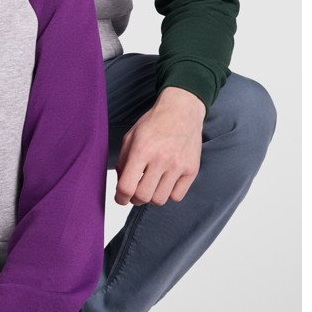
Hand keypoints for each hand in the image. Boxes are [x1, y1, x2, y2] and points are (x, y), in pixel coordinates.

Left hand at [114, 87, 205, 205]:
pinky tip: (166, 182)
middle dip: (135, 199)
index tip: (120, 198)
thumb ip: (123, 162)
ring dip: (152, 196)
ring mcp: (178, 166)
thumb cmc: (154, 123)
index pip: (127, 187)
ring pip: (160, 200)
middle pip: (143, 197)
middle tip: (135, 191)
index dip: (120, 198)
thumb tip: (122, 186)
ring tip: (151, 184)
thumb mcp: (131, 137)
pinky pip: (177, 196)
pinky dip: (169, 193)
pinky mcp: (192, 170)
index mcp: (141, 150)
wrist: (182, 111)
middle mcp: (160, 159)